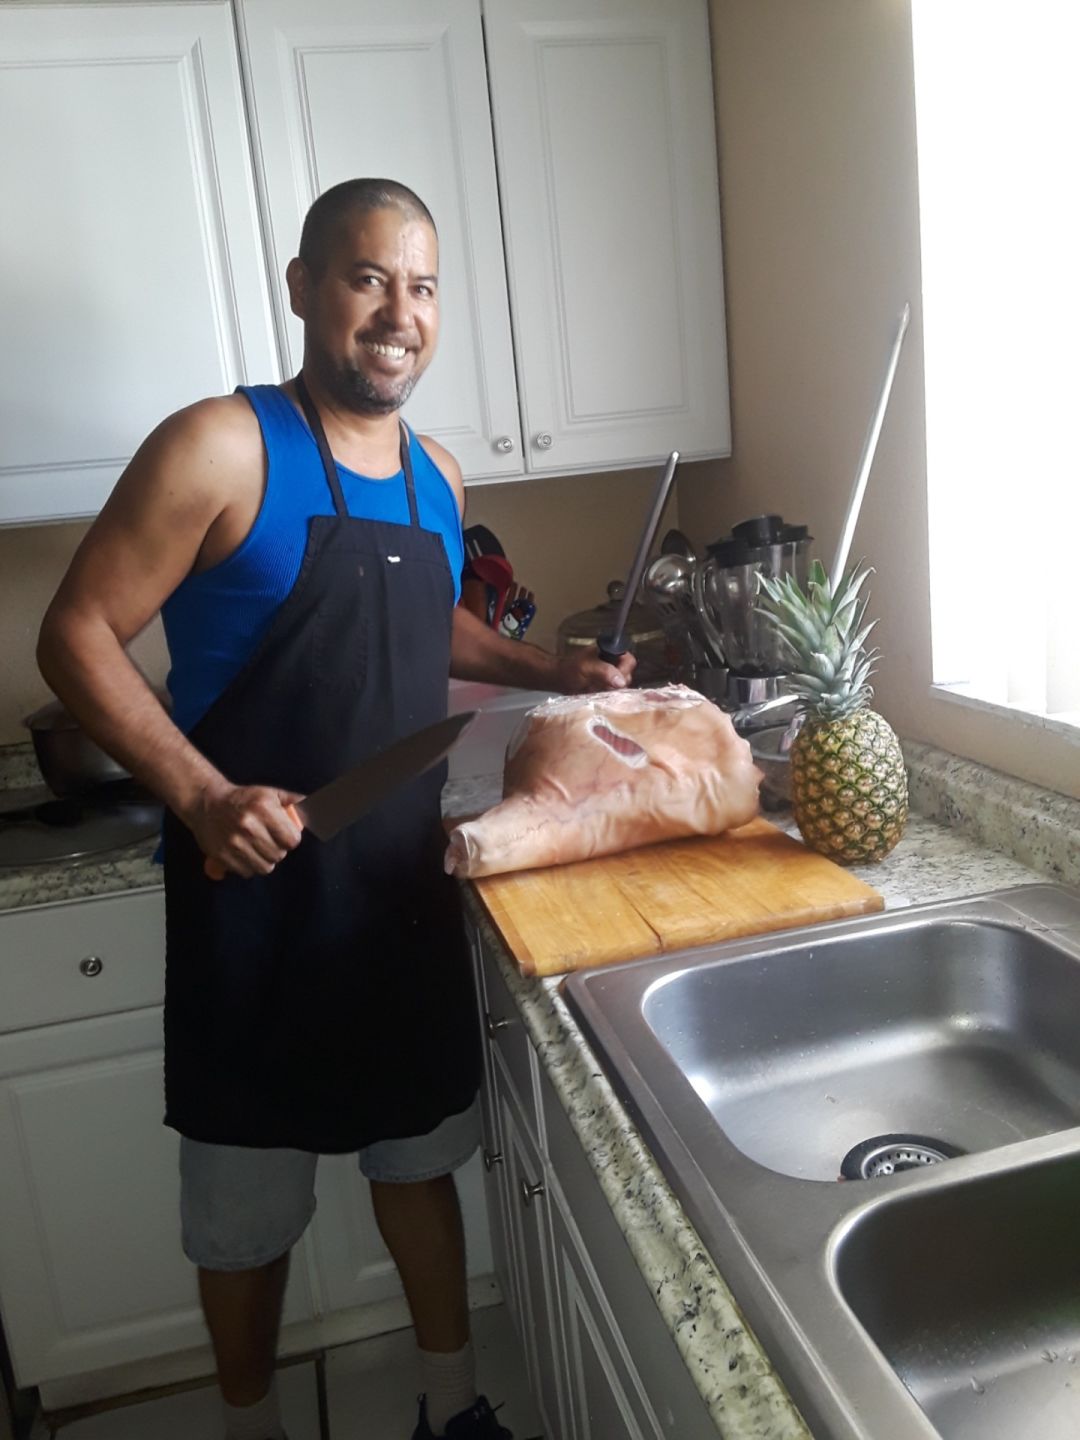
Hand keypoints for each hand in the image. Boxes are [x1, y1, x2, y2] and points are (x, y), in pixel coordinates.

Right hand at [184, 781, 302, 878]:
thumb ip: (295, 802)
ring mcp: (234, 842)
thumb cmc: (244, 799)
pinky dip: (249, 866)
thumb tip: (321, 809)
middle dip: (278, 850)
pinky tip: (245, 853)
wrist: (207, 802)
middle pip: (279, 855)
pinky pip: (247, 872)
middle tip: (269, 841)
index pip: (292, 840)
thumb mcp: (271, 793)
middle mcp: (249, 826)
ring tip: (257, 848)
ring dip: (264, 860)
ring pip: (265, 867)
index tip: (285, 836)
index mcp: (264, 809)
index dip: (291, 840)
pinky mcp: (222, 855)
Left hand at [553, 645, 635, 693]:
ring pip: (622, 686)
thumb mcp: (586, 667)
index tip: (615, 679)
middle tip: (604, 685)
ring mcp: (611, 676)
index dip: (624, 671)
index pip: (629, 660)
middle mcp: (613, 662)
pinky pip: (615, 693)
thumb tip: (621, 681)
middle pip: (628, 675)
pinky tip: (599, 694)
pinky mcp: (607, 687)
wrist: (560, 680)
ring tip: (598, 688)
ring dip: (612, 690)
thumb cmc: (570, 669)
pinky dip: (609, 695)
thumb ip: (604, 671)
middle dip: (617, 683)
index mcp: (610, 651)